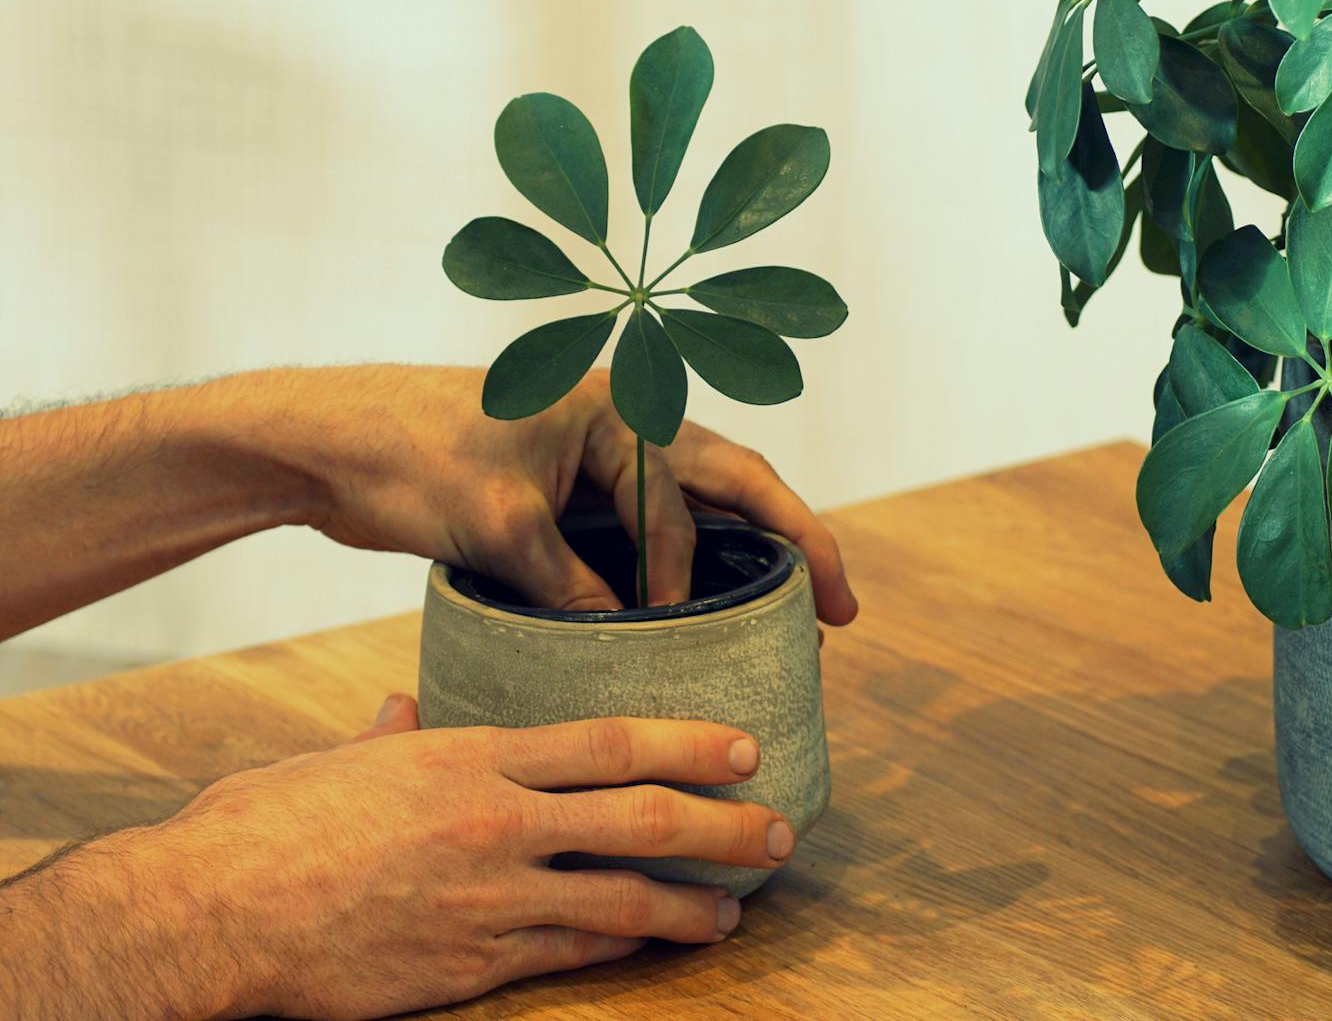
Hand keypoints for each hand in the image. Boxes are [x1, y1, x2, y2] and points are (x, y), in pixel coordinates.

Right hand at [0, 695, 797, 1019]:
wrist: (209, 916)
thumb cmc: (264, 827)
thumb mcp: (337, 762)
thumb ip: (391, 736)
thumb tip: (405, 709)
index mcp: (470, 758)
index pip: (610, 741)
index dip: (689, 744)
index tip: (745, 747)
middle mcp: (495, 824)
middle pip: (640, 818)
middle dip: (723, 825)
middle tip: (778, 828)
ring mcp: (489, 900)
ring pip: (621, 900)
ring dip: (691, 905)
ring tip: (735, 908)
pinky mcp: (471, 965)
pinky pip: (570, 955)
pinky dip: (622, 949)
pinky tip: (657, 945)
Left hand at [253, 365, 857, 618]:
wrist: (322, 442)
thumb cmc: (406, 455)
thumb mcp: (499, 525)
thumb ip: (571, 583)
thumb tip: (626, 639)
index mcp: (615, 406)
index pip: (689, 498)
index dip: (697, 576)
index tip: (689, 637)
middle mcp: (619, 420)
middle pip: (732, 483)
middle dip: (793, 543)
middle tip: (844, 609)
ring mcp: (594, 453)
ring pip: (693, 506)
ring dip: (740, 555)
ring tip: (790, 616)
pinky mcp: (563, 487)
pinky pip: (642, 528)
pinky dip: (676, 566)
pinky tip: (696, 611)